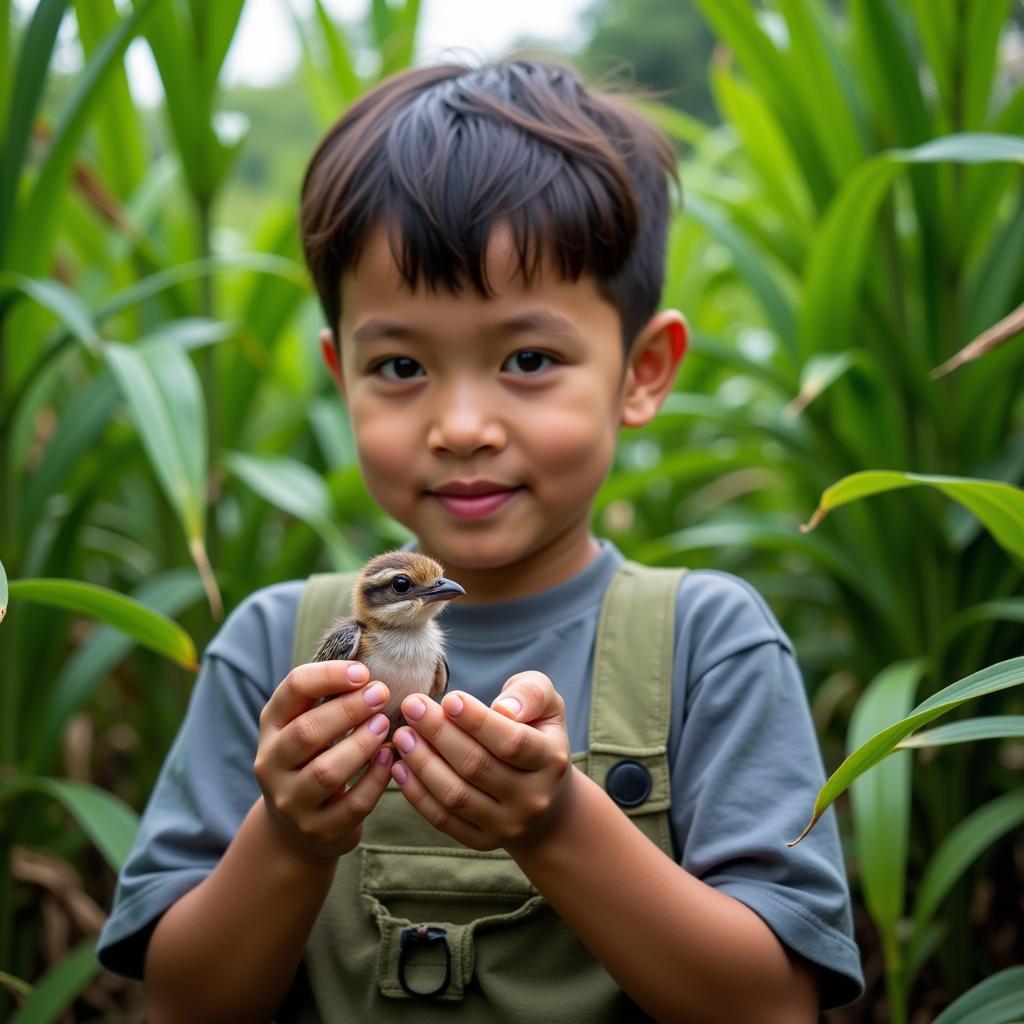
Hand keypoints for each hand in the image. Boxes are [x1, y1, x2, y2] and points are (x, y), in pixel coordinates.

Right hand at [254, 660, 393, 860]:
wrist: (295, 827)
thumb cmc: (313, 757)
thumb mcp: (308, 723)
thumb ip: (330, 698)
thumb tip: (372, 666)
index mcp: (272, 725)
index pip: (293, 689)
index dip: (329, 675)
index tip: (363, 672)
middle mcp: (272, 762)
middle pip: (307, 731)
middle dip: (348, 709)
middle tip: (382, 694)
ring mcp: (291, 800)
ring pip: (326, 772)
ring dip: (361, 745)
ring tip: (385, 726)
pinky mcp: (317, 829)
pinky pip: (352, 806)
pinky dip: (375, 781)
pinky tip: (391, 761)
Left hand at [389, 671, 572, 852]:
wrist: (546, 797)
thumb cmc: (536, 735)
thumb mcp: (546, 704)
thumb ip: (531, 693)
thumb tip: (504, 709)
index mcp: (551, 759)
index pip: (511, 742)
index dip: (477, 721)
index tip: (449, 698)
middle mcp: (532, 798)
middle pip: (477, 767)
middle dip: (439, 733)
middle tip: (412, 706)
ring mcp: (507, 824)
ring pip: (457, 796)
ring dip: (423, 763)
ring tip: (402, 735)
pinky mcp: (482, 841)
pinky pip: (444, 820)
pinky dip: (418, 794)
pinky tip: (400, 766)